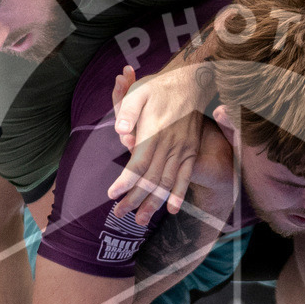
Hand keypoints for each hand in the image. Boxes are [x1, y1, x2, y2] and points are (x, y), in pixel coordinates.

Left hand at [108, 64, 206, 224]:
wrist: (192, 83)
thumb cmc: (159, 88)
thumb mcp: (140, 92)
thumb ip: (128, 112)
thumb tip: (119, 131)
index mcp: (154, 132)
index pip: (138, 163)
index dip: (125, 181)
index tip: (112, 194)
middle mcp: (170, 144)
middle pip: (150, 178)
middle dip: (134, 198)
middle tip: (119, 214)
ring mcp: (183, 150)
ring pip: (166, 182)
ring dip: (153, 203)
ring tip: (140, 220)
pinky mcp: (191, 152)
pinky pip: (185, 177)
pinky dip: (178, 194)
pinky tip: (171, 210)